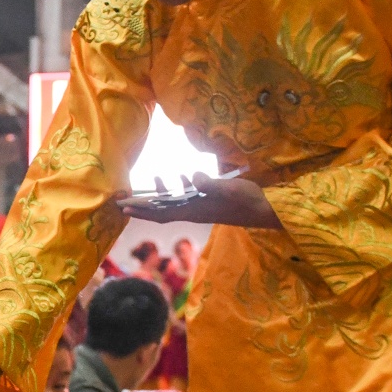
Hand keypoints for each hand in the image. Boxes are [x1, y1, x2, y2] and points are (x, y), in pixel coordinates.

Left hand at [116, 172, 283, 229]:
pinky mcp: (212, 203)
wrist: (267, 211)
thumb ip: (210, 184)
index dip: (142, 211)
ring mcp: (203, 207)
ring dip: (163, 193)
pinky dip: (183, 188)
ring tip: (155, 178)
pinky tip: (184, 177)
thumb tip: (192, 178)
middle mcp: (195, 211)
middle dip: (144, 204)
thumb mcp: (230, 189)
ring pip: (176, 202)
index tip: (124, 209)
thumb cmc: (249, 200)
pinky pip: (191, 196)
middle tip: (126, 197)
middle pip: (163, 210)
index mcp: (195, 210)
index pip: (162, 213)